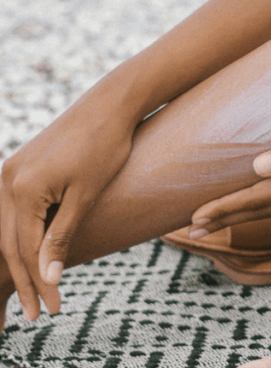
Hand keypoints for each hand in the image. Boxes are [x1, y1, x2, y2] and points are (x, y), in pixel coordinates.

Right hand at [0, 103, 134, 320]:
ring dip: (20, 263)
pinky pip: (13, 213)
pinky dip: (21, 238)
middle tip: (37, 315)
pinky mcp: (19, 169)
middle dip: (24, 281)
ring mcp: (9, 174)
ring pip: (7, 231)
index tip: (53, 309)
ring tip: (34, 294)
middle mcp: (6, 181)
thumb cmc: (105, 147)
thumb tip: (47, 276)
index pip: (26, 250)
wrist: (109, 106)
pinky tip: (32, 257)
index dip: (38, 283)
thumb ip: (62, 235)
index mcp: (22, 190)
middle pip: (9, 245)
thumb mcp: (86, 195)